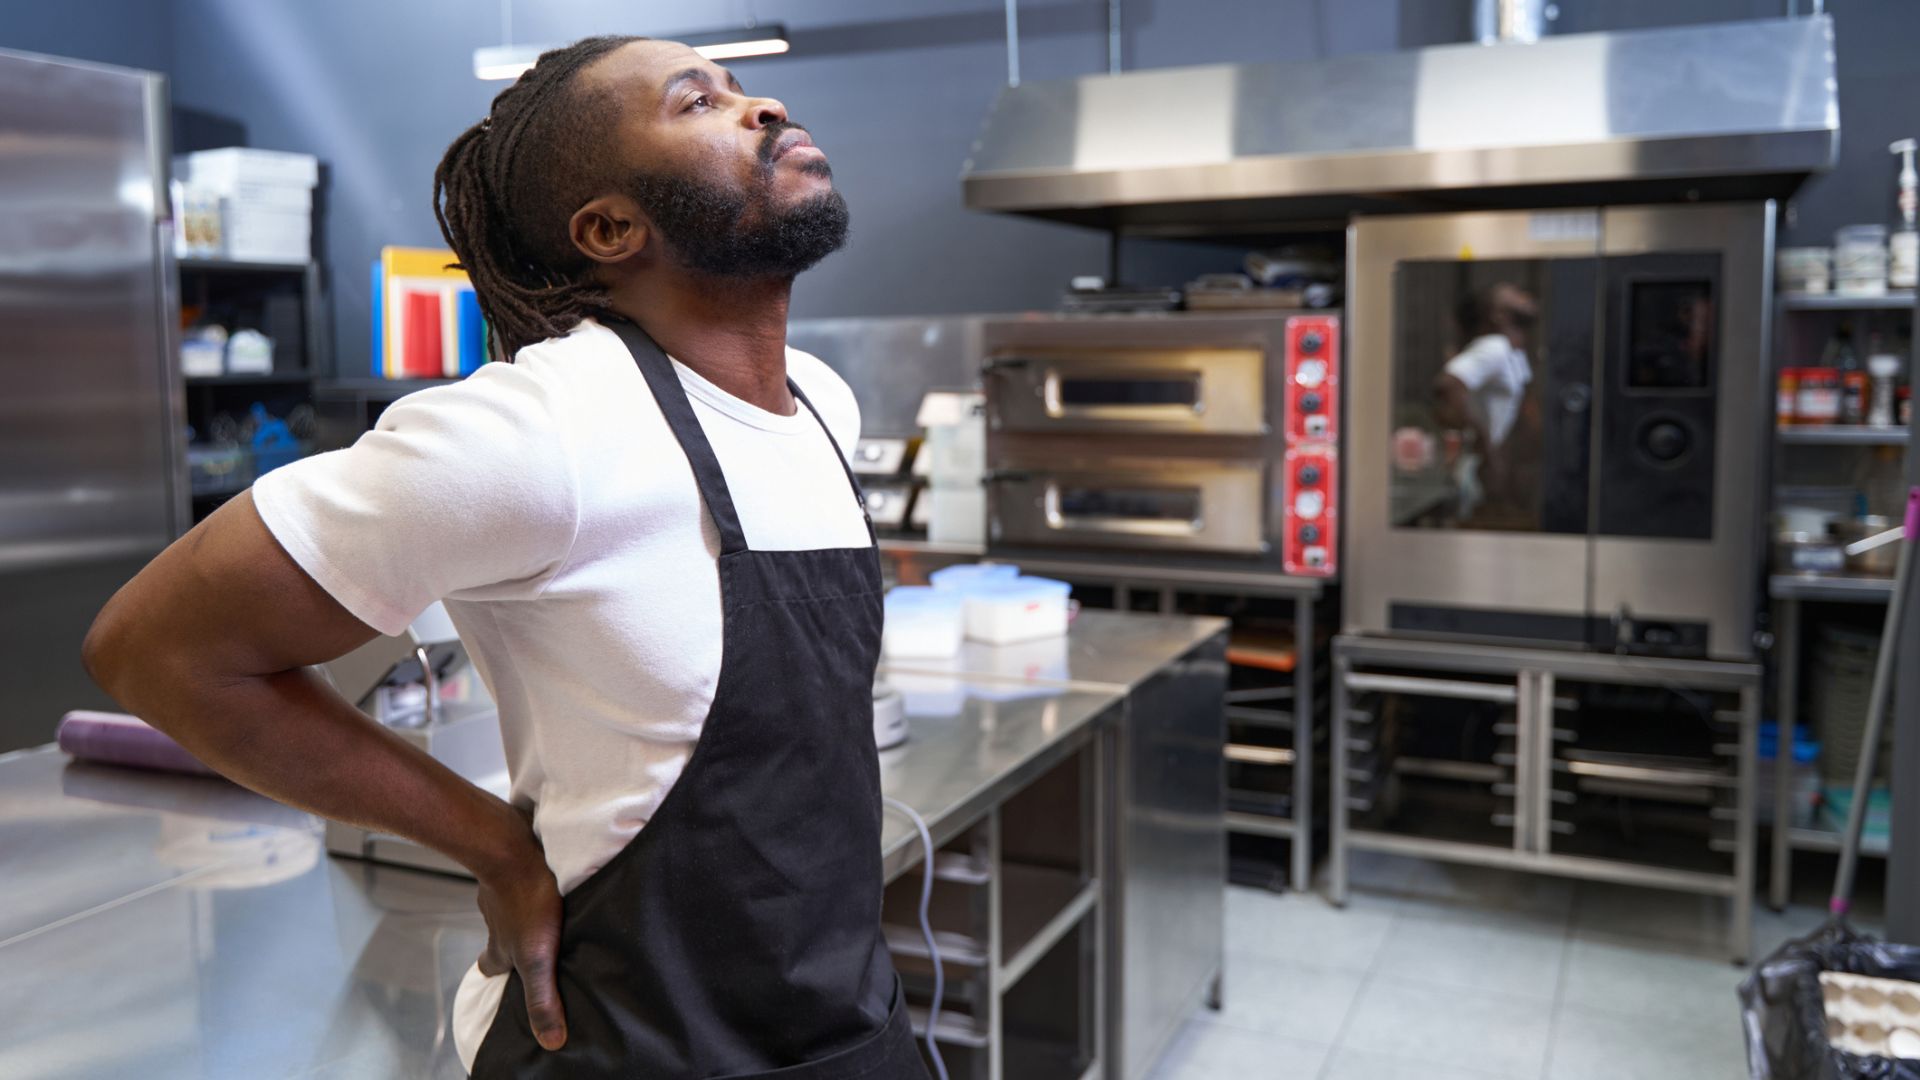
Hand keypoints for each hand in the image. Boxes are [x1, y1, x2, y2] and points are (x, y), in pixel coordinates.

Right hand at [475, 813, 567, 1050]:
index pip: (491, 967)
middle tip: (535, 942)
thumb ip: (542, 998)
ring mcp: (500, 890)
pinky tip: (552, 876)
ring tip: (551, 909)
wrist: (512, 845)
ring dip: (526, 909)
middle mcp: (494, 919)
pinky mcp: (514, 863)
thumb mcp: (538, 958)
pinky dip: (533, 879)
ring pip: (510, 906)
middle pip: (501, 936)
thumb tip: (551, 1042)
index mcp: (498, 946)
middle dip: (514, 941)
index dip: (500, 973)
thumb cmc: (527, 901)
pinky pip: (521, 876)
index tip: (510, 977)